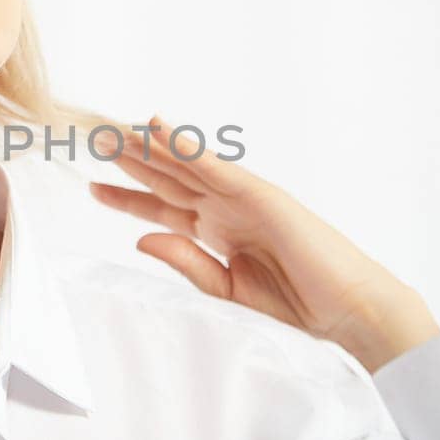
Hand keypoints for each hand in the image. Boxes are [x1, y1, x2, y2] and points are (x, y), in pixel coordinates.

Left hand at [87, 114, 439, 372]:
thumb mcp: (226, 290)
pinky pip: (215, 167)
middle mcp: (227, 209)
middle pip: (169, 179)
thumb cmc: (297, 305)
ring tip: (114, 130)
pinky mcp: (261, 194)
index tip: (93, 188)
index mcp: (218, 232)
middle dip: (131, 162)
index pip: (163, 208)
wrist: (347, 311)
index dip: (128, 197)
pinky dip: (186, 146)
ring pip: (186, 166)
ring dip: (150, 146)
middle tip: (93, 141)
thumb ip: (186, 261)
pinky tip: (158, 128)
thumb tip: (141, 237)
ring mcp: (244, 198)